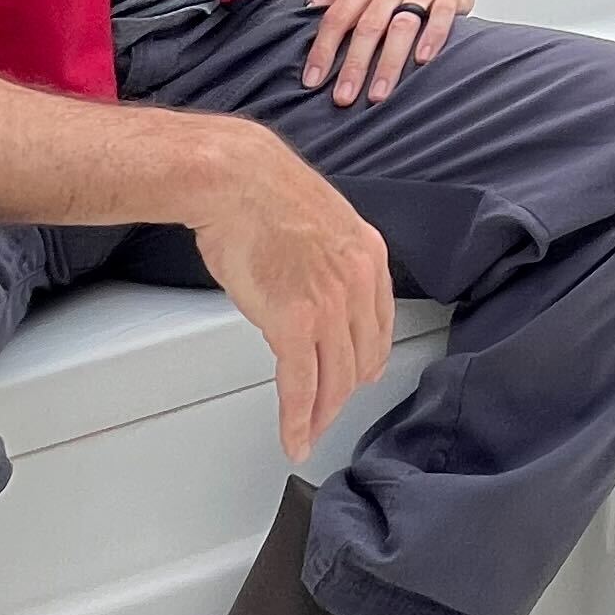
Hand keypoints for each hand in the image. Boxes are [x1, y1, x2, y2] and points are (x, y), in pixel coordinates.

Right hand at [189, 129, 394, 455]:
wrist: (234, 179)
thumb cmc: (261, 192)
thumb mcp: (320, 221)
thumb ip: (329, 259)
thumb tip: (314, 287)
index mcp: (369, 255)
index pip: (380, 325)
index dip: (367, 360)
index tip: (358, 378)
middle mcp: (359, 282)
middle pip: (361, 358)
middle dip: (343, 393)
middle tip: (327, 414)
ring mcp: (330, 305)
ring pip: (336, 379)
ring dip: (322, 414)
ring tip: (309, 433)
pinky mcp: (295, 323)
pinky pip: (302, 385)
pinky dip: (298, 419)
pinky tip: (294, 436)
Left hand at [302, 0, 478, 107]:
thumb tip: (307, 6)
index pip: (338, 16)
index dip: (324, 49)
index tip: (313, 79)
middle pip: (369, 26)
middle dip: (354, 65)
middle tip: (344, 96)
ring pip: (402, 26)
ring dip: (389, 62)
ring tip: (378, 93)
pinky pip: (440, 16)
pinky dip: (432, 38)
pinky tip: (422, 60)